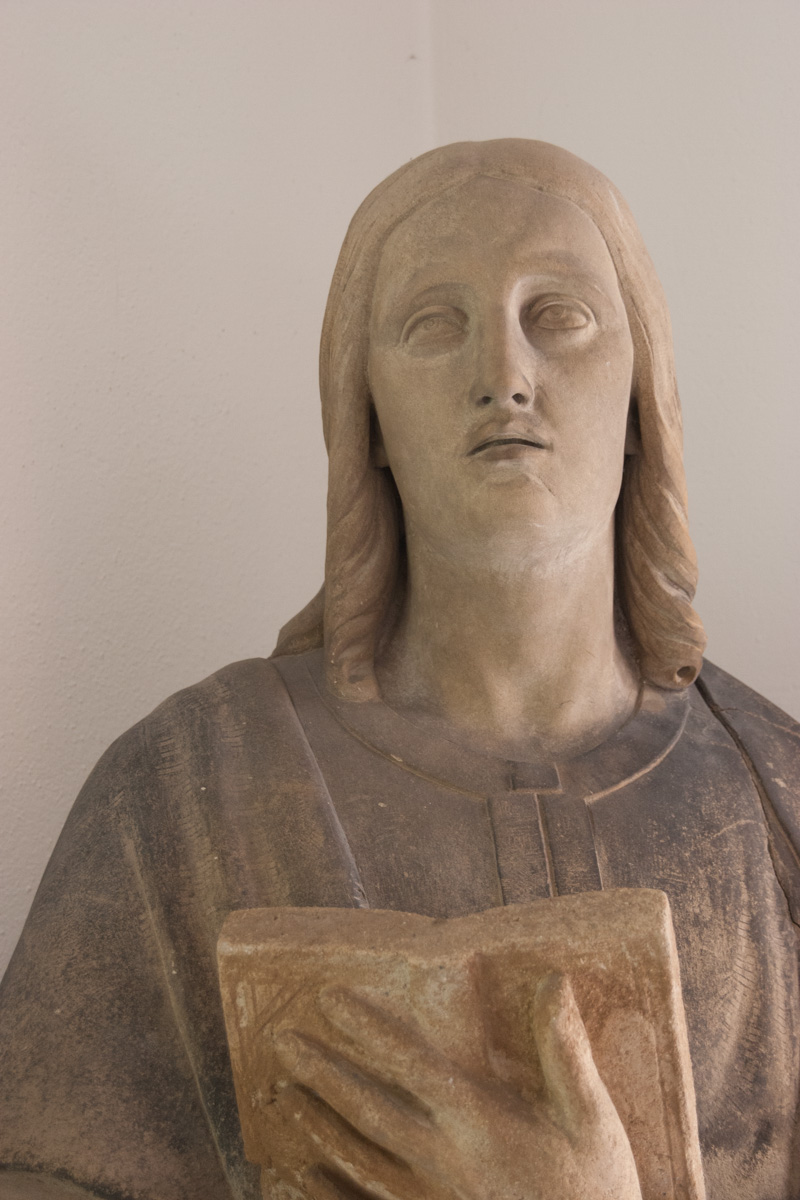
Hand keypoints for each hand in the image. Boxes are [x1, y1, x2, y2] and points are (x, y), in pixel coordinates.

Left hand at [271, 973, 641, 1199]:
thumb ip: (564, 1048)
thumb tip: (551, 978)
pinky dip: (328, 1195)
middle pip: (368, 1109)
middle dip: (322, 1072)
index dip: (367, 1029)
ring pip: (357, 1161)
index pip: (408, 1063)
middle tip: (282, 1041)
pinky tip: (303, 1178)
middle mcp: (443, 1159)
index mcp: (478, 1120)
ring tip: (284, 1097)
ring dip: (317, 1126)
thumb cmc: (594, 1191)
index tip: (329, 999)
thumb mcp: (591, 1117)